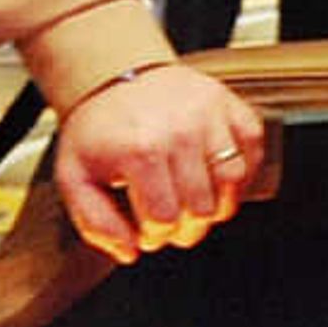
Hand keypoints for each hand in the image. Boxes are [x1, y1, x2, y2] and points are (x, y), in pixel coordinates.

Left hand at [53, 64, 278, 262]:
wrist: (114, 74)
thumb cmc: (97, 129)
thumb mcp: (74, 178)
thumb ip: (95, 223)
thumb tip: (131, 252)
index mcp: (140, 151)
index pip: (164, 221)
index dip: (154, 236)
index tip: (145, 229)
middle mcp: (180, 132)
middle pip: (201, 209)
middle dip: (185, 227)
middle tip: (170, 220)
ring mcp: (210, 116)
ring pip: (231, 183)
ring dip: (216, 205)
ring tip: (195, 203)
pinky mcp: (230, 105)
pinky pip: (252, 150)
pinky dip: (241, 173)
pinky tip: (216, 179)